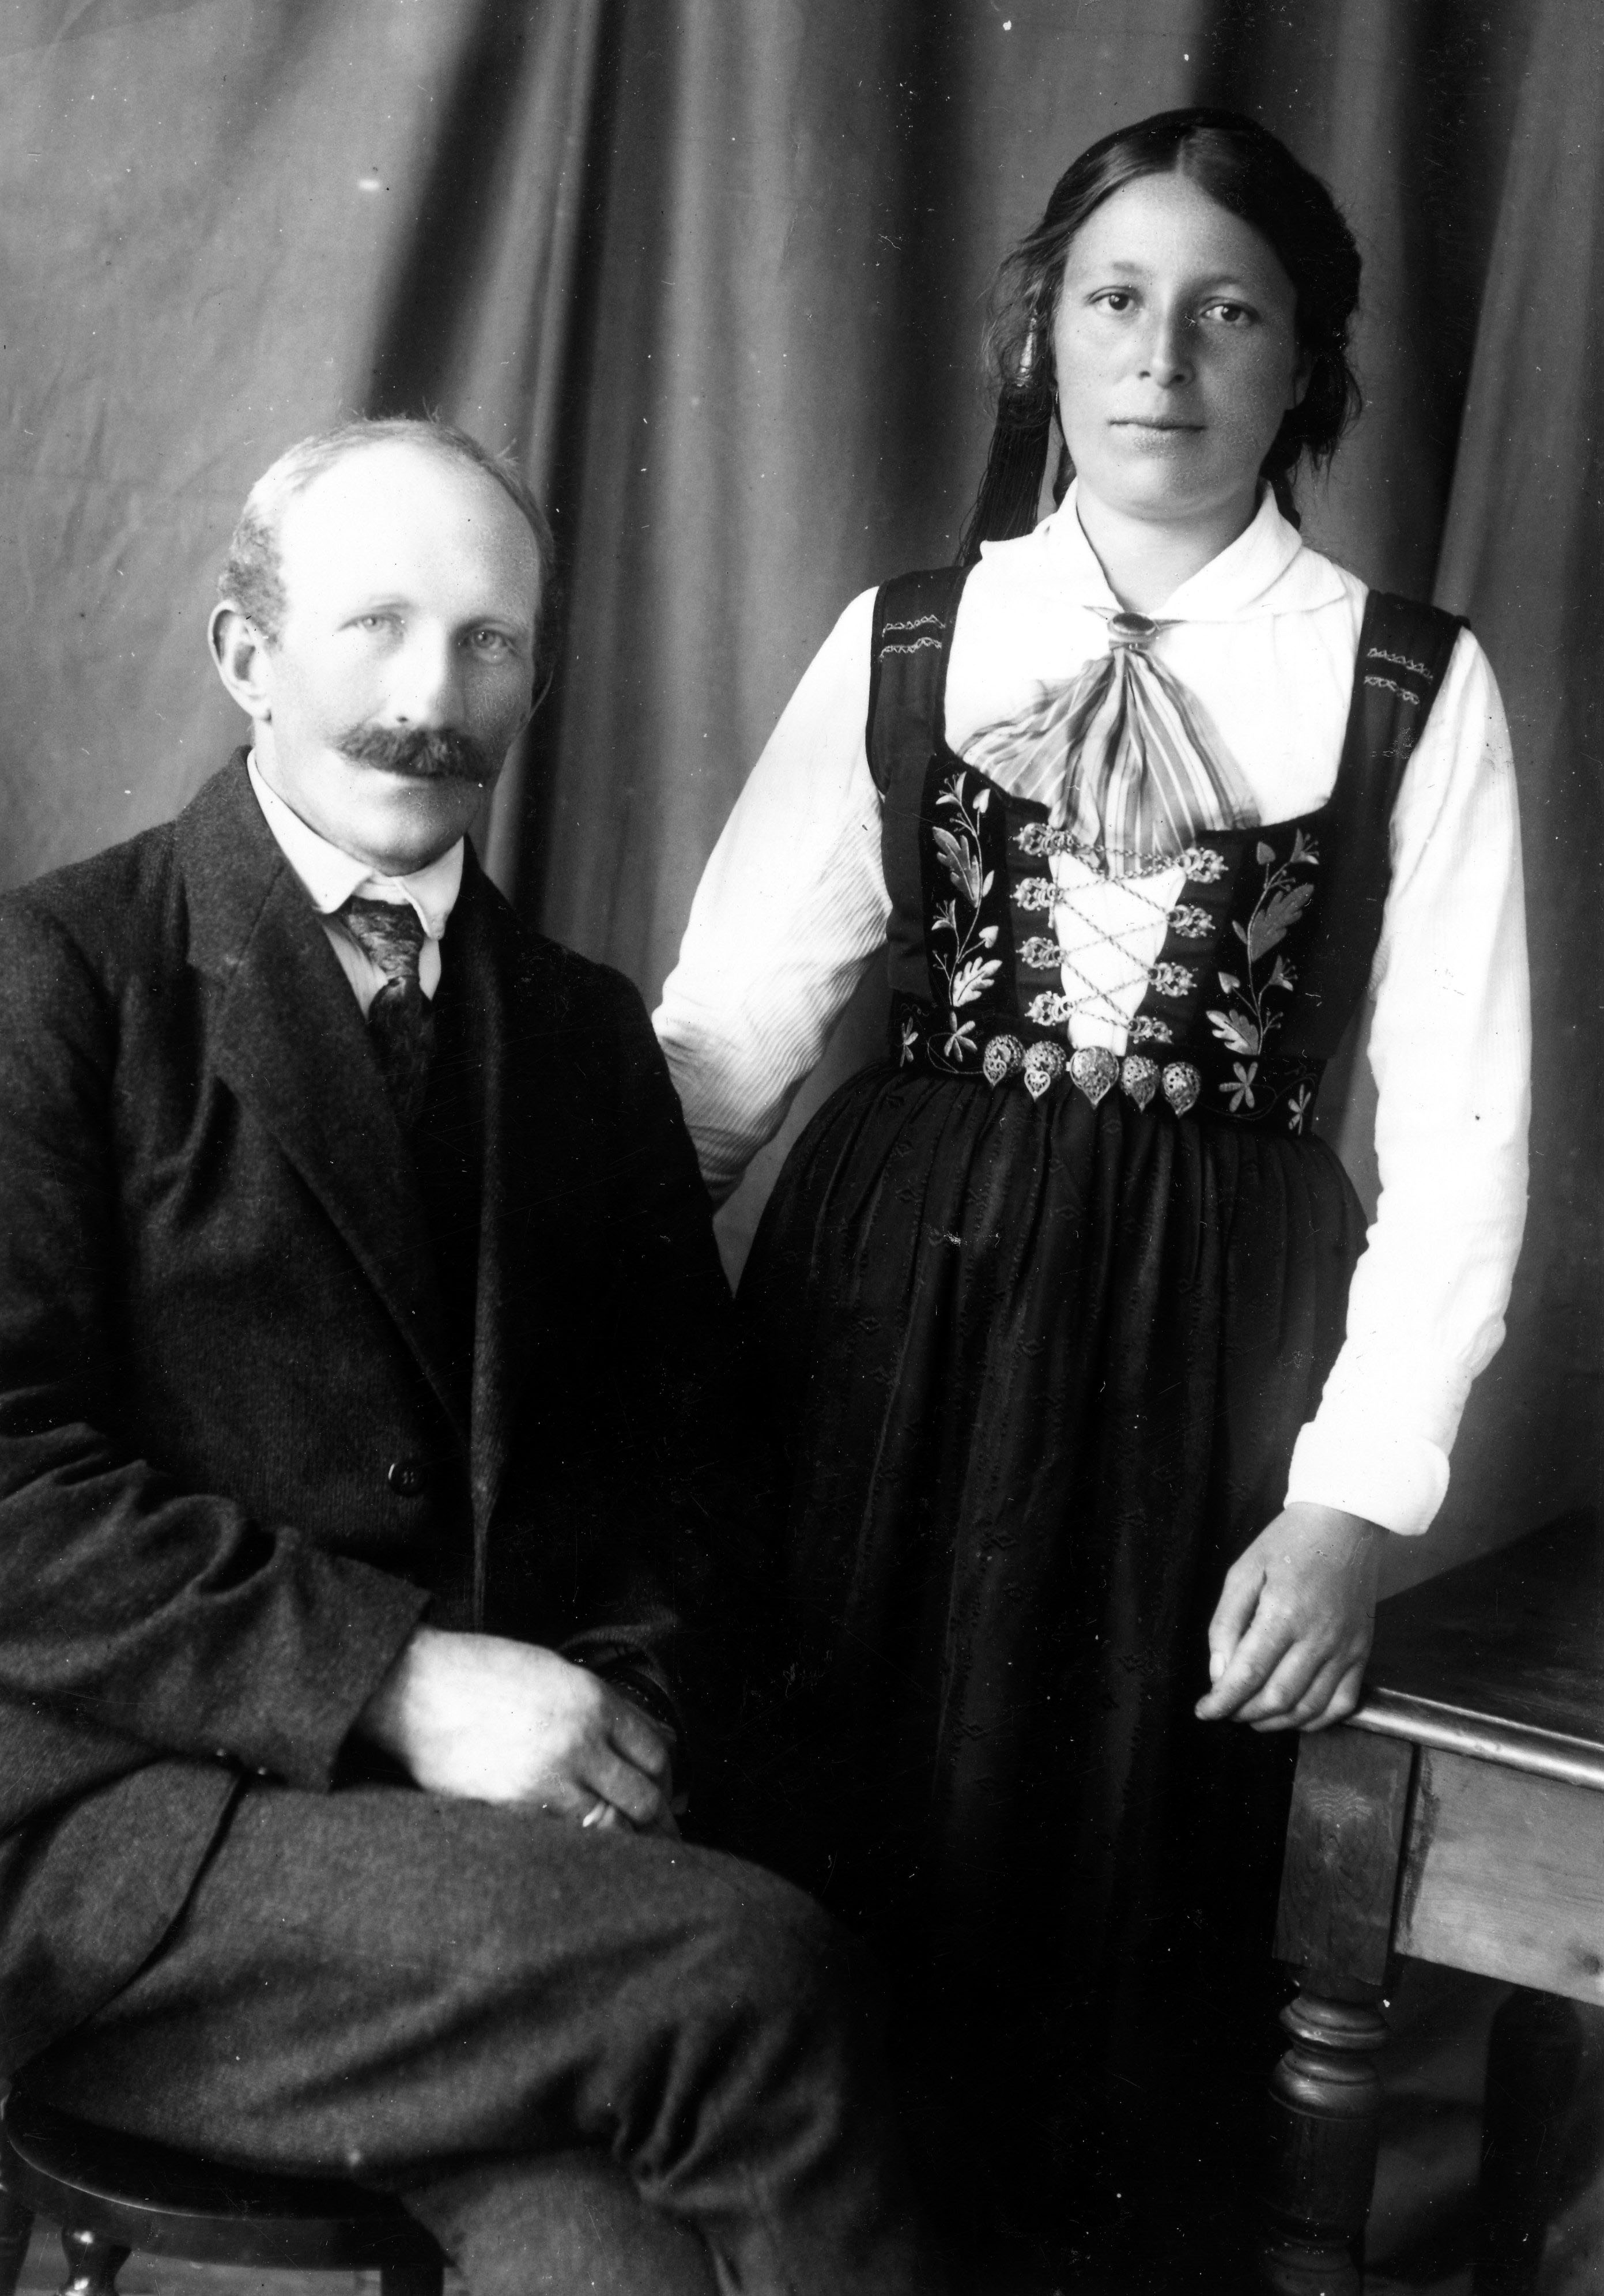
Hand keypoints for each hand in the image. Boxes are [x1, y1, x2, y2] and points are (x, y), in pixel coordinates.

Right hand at [358, 1627, 677, 1832]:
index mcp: (594, 1700)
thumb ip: (599, 1707)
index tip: (665, 1791)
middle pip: (645, 1797)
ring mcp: (549, 1779)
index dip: (666, 1777)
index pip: (657, 1752)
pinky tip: (585, 1849)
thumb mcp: (553, 1671)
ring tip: (634, 1853)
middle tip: (663, 1834)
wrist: (415, 1688)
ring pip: (613, 1826)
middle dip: (658, 1819)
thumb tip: (641, 1741)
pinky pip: (568, 1836)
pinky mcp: (516, 1809)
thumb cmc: (481, 1672)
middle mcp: (581, 1740)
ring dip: (625, 1840)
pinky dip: (582, 1845)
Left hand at [1194, 1503, 1382, 1732]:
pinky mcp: (1362, 1652)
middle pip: (1277, 1698)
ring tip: (1252, 1716)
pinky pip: (1342, 1703)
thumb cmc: (1288, 1543)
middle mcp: (1318, 1637)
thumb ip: (1226, 1623)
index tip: (1204, 1711)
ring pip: (1308, 1708)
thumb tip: (1219, 1673)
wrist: (1344, 1524)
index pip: (1248, 1674)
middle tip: (1226, 1710)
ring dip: (1276, 1722)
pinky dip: (1316, 1720)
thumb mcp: (1244, 1572)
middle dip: (1244, 1713)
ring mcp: (1345, 1648)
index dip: (1223, 1701)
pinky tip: (1293, 1716)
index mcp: (1284, 1613)